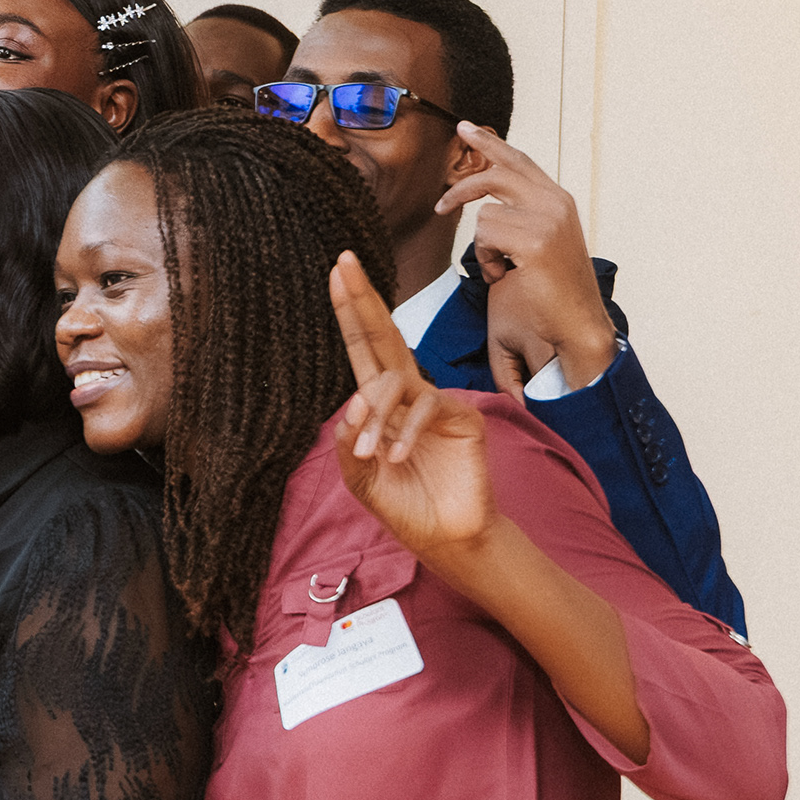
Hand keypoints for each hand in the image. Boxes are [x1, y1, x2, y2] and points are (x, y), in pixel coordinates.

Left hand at [326, 251, 498, 559]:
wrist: (445, 539)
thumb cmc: (404, 506)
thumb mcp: (361, 479)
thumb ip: (348, 445)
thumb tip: (351, 404)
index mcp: (380, 405)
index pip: (363, 348)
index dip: (351, 311)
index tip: (336, 272)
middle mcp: (408, 395)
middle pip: (384, 336)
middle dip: (362, 300)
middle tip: (344, 261)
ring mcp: (437, 403)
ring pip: (395, 381)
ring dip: (375, 416)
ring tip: (371, 456)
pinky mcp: (463, 417)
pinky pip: (427, 407)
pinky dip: (405, 432)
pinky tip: (395, 457)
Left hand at [434, 127, 615, 394]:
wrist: (577, 325)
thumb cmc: (549, 295)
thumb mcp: (533, 246)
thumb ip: (517, 220)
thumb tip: (485, 207)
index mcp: (557, 201)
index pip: (519, 162)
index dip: (490, 145)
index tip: (465, 128)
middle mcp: (555, 202)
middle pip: (497, 172)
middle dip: (462, 187)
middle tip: (439, 206)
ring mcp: (548, 217)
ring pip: (484, 214)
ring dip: (483, 249)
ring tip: (503, 271)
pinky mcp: (536, 239)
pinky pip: (485, 236)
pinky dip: (485, 260)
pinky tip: (505, 276)